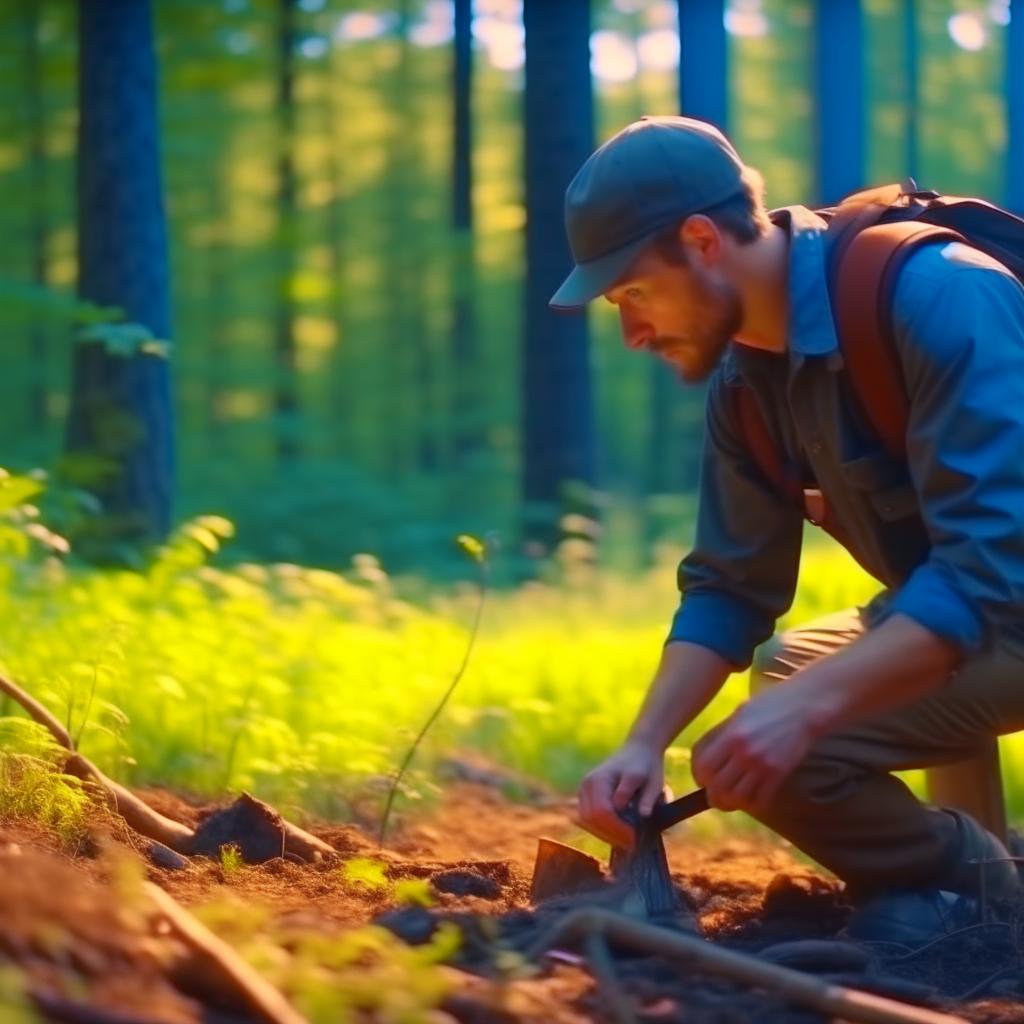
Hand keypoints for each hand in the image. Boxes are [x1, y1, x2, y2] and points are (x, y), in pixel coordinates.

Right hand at [575, 740, 665, 848]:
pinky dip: (600, 827)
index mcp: (601, 779)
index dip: (618, 829)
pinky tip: (617, 831)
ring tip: (625, 838)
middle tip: (632, 843)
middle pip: (590, 818)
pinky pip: (587, 817)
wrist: (639, 750)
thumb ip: (647, 798)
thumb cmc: (647, 766)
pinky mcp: (585, 795)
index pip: (602, 812)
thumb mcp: (653, 781)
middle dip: (611, 834)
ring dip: (605, 833)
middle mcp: (587, 784)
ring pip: (586, 821)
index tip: (636, 838)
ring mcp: (584, 789)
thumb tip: (641, 815)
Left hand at [691, 686, 823, 813]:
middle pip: (717, 787)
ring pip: (737, 798)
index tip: (702, 778)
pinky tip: (750, 795)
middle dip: (712, 793)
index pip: (704, 767)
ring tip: (731, 797)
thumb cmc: (771, 704)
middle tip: (714, 791)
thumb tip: (708, 755)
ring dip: (731, 801)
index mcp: (732, 736)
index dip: (699, 776)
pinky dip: (751, 802)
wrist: (805, 707)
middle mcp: (745, 753)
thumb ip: (724, 734)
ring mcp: (763, 766)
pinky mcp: (780, 774)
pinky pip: (760, 799)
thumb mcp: (740, 714)